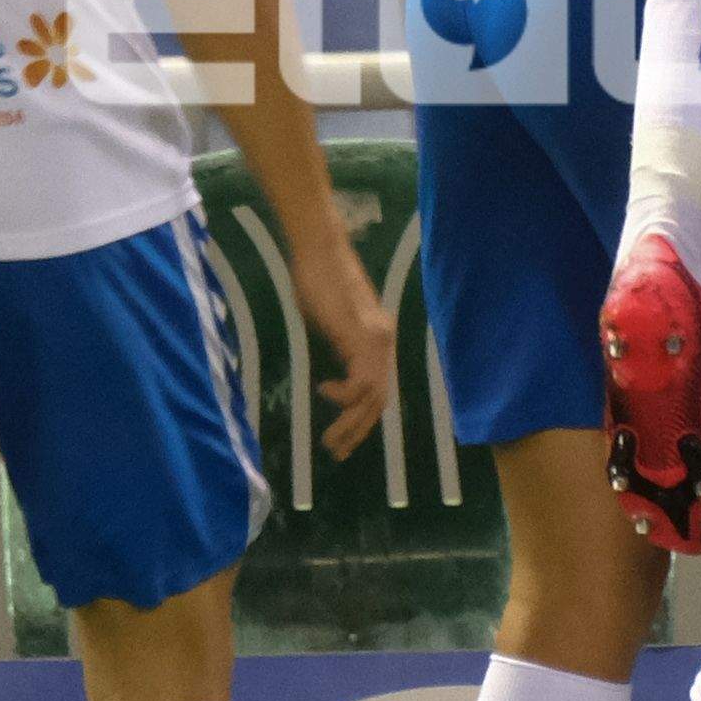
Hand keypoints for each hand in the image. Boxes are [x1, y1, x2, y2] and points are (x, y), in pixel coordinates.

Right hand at [287, 237, 397, 462]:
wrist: (320, 248)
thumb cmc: (316, 278)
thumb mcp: (329, 320)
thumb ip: (336, 344)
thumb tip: (330, 365)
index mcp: (378, 338)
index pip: (379, 388)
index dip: (364, 417)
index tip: (345, 438)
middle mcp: (384, 341)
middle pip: (380, 400)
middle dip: (359, 431)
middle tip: (338, 453)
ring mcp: (376, 338)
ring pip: (374, 396)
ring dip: (351, 423)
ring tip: (330, 441)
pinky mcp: (362, 335)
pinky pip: (361, 380)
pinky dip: (344, 393)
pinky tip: (325, 391)